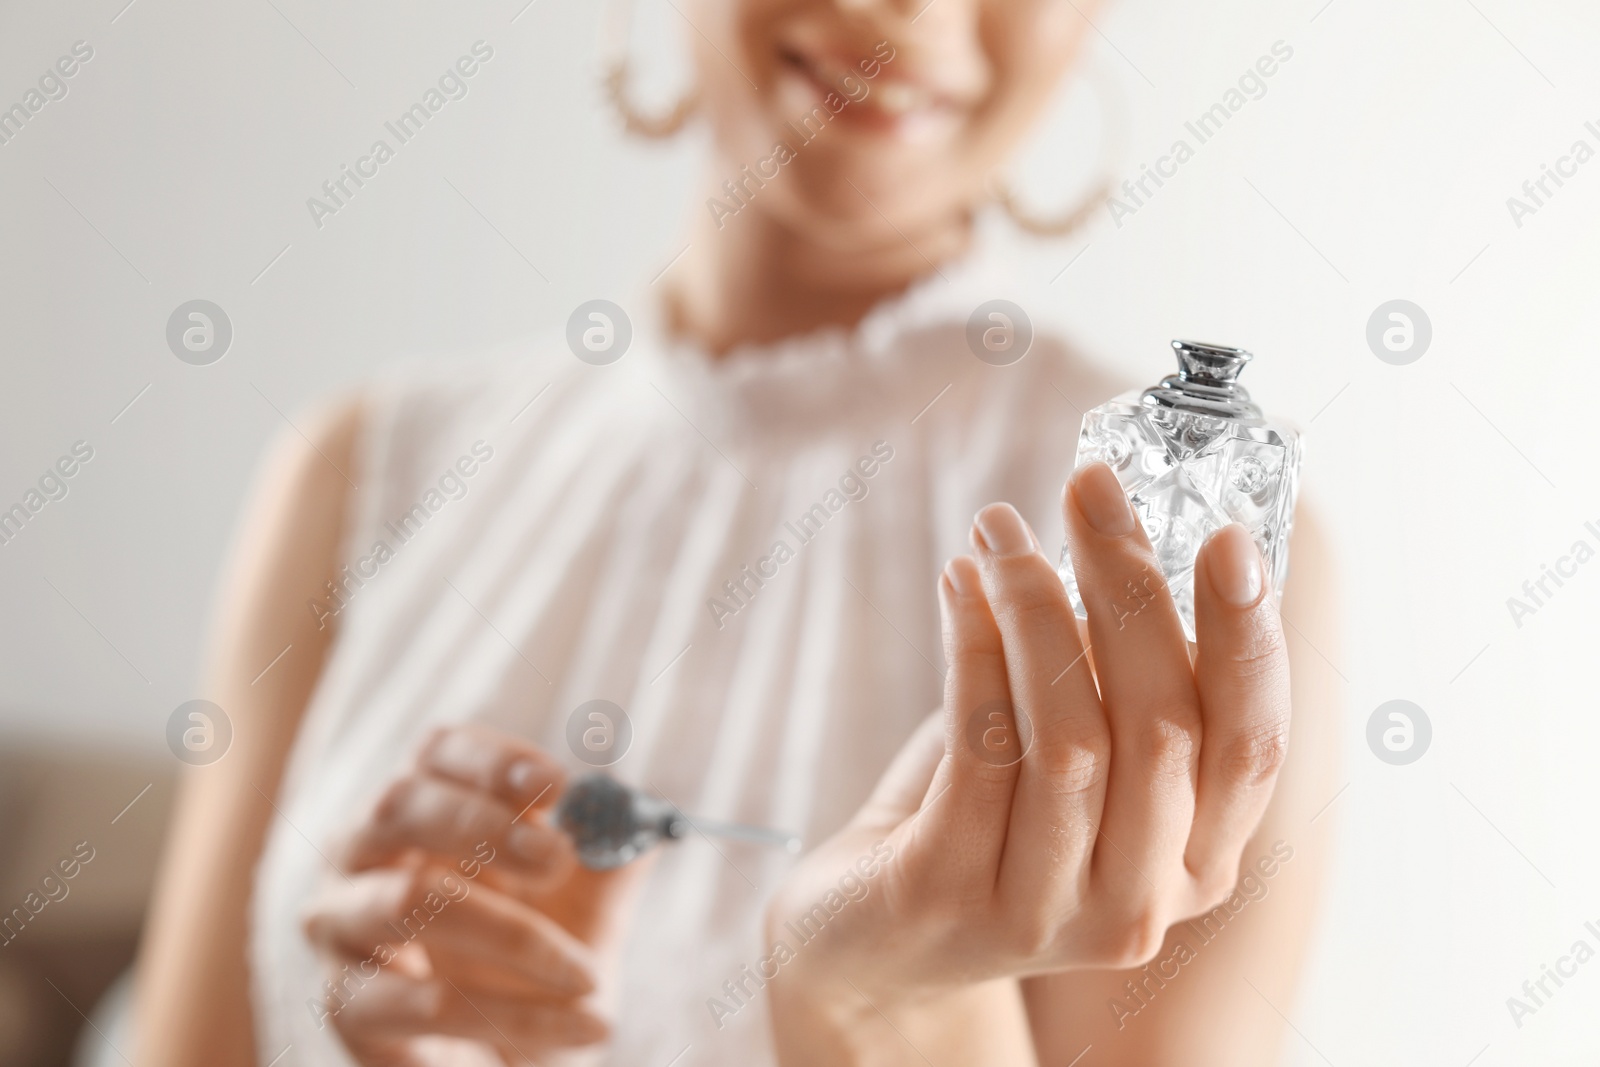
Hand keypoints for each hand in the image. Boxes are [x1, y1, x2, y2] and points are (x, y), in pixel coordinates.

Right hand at [302, 724, 645, 1065]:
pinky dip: (518, 1017)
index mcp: (425, 806)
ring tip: (589, 975)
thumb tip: (638, 815)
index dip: (494, 761)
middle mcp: (365, 852)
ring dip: (511, 934)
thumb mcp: (588, 903)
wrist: (507, 1061)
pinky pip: (426, 1003)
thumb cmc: (537, 963)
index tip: (557, 783)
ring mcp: (343, 927)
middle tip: (559, 859)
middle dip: (485, 825)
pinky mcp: (348, 1007)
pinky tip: (584, 1024)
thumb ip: (612, 855)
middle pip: (401, 805)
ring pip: (406, 901)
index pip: (439, 753)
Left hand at [765, 463, 1291, 1061]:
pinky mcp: (947, 896)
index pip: (1253, 746)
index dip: (1248, 639)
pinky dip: (974, 647)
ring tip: (1001, 530)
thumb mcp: (1079, 751)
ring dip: (1038, 608)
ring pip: (1071, 738)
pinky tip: (960, 584)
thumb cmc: (990, 815)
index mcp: (1198, 862)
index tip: (1225, 536)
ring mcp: (1044, 911)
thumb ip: (1123, 678)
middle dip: (1130, 587)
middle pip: (1164, 728)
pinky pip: (979, 748)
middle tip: (1089, 490)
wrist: (872, 934)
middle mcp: (1139, 903)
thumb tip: (1129, 534)